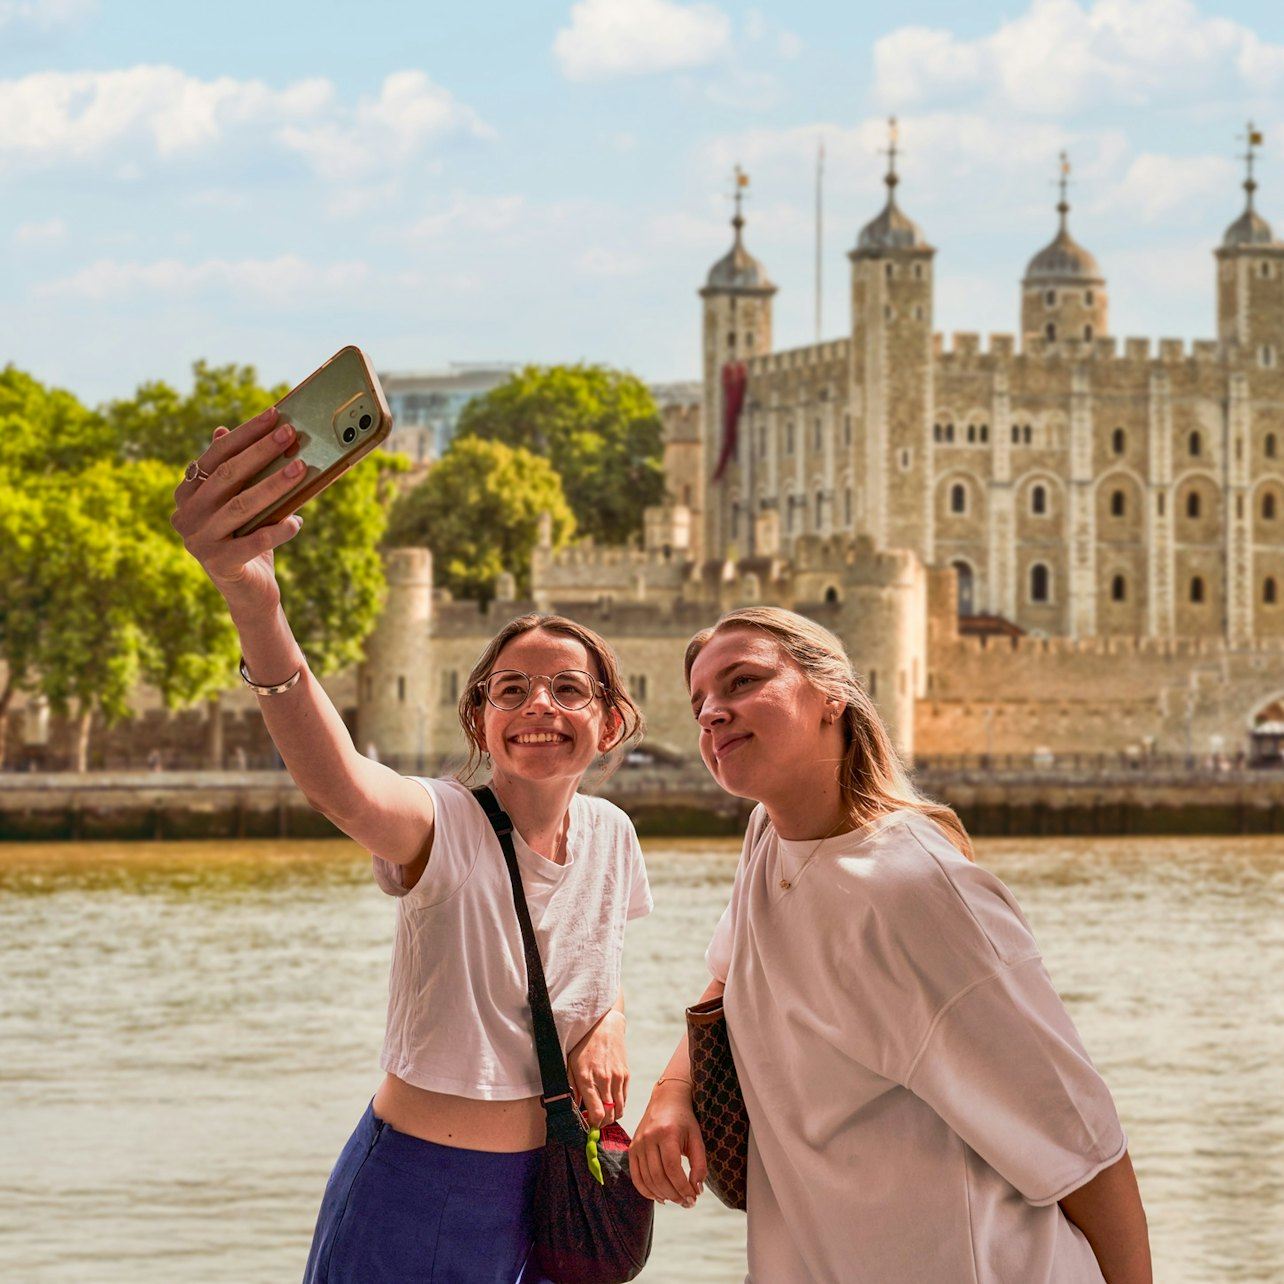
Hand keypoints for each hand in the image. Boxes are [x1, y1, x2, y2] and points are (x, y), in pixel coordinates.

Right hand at [170, 406, 304, 610]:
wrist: (249, 593)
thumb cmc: (249, 539)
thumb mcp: (245, 504)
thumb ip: (242, 474)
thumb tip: (252, 431)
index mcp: (187, 493)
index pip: (216, 455)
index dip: (246, 434)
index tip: (274, 415)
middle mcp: (185, 514)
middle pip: (227, 475)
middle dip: (261, 452)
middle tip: (291, 434)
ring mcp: (197, 540)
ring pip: (241, 505)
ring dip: (274, 485)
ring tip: (302, 468)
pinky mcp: (218, 563)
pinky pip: (253, 541)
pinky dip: (278, 530)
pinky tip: (298, 521)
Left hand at [566, 1009, 627, 1128]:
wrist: (604, 1025)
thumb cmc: (584, 1044)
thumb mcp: (570, 1064)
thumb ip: (571, 1087)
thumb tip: (574, 1108)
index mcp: (587, 1078)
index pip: (596, 1113)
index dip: (593, 1124)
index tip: (588, 1125)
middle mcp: (605, 1079)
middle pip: (609, 1115)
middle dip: (602, 1123)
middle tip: (595, 1122)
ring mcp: (618, 1077)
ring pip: (620, 1110)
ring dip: (612, 1117)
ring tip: (603, 1114)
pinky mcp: (626, 1074)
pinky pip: (625, 1099)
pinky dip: (619, 1105)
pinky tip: (610, 1101)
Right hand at [629, 1080, 705, 1207]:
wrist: (666, 1100)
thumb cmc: (684, 1120)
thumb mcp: (697, 1138)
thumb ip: (700, 1164)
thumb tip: (696, 1190)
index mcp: (666, 1133)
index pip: (672, 1169)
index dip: (683, 1187)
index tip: (693, 1198)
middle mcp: (649, 1138)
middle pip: (658, 1176)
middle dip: (674, 1194)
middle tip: (687, 1203)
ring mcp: (637, 1143)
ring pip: (647, 1179)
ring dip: (662, 1195)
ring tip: (676, 1200)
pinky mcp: (632, 1148)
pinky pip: (635, 1176)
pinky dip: (646, 1191)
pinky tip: (659, 1197)